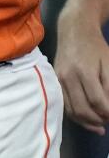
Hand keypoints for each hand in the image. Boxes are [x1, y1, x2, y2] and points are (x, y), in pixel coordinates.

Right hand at [56, 12, 108, 132]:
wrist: (74, 32)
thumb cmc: (96, 47)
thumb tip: (108, 107)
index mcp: (84, 72)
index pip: (97, 102)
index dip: (108, 113)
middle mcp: (67, 78)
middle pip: (82, 109)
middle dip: (98, 120)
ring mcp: (58, 80)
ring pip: (71, 110)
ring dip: (86, 122)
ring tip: (100, 126)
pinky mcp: (55, 82)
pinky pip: (64, 104)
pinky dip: (75, 115)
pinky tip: (86, 119)